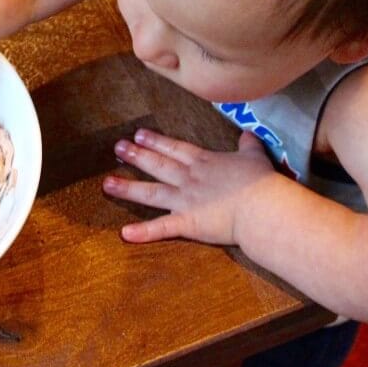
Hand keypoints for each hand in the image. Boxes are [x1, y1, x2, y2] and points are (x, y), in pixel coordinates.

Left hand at [102, 128, 278, 244]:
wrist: (261, 207)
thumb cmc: (261, 182)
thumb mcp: (256, 157)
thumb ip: (249, 145)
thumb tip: (249, 133)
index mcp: (205, 162)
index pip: (176, 149)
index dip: (156, 141)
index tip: (139, 135)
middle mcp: (189, 179)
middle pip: (158, 165)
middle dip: (136, 156)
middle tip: (117, 148)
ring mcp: (185, 201)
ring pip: (151, 192)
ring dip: (128, 188)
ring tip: (106, 184)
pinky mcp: (187, 223)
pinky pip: (161, 228)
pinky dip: (142, 232)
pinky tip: (124, 234)